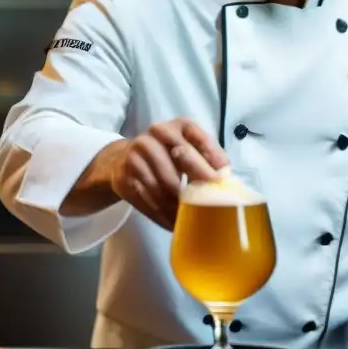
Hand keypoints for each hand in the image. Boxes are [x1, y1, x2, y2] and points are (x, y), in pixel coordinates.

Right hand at [110, 118, 229, 229]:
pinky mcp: (125, 177)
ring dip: (179, 204)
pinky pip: (148, 199)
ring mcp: (137, 154)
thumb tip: (224, 177)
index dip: (210, 153)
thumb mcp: (187, 146)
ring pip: (164, 184)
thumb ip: (206, 157)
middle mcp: (155, 134)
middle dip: (199, 179)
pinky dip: (163, 214)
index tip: (221, 175)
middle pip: (180, 157)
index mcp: (177, 125)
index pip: (195, 133)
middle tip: (211, 201)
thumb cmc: (166, 153)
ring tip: (193, 218)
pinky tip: (173, 223)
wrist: (122, 158)